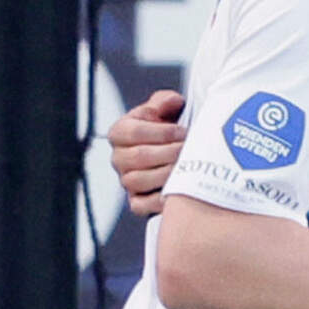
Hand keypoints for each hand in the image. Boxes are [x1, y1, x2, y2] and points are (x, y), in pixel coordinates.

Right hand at [110, 91, 186, 215]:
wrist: (175, 152)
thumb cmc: (169, 129)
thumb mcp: (165, 109)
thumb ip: (165, 102)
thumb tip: (171, 102)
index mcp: (120, 132)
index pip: (134, 132)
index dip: (161, 132)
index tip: (182, 132)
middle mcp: (119, 158)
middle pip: (138, 157)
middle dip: (169, 152)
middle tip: (189, 149)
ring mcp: (126, 181)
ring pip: (139, 181)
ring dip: (167, 174)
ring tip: (187, 167)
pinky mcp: (135, 202)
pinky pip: (141, 206)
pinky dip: (159, 201)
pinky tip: (178, 192)